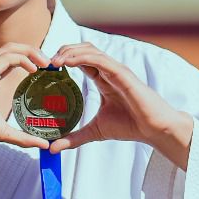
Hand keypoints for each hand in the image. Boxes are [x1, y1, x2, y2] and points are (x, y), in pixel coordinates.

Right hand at [0, 43, 51, 150]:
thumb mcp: (2, 131)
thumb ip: (22, 136)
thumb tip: (44, 144)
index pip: (11, 59)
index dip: (29, 60)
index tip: (45, 70)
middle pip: (13, 49)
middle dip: (34, 52)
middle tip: (51, 63)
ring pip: (11, 48)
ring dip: (32, 52)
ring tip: (47, 63)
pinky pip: (8, 57)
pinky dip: (24, 59)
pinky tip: (34, 69)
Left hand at [46, 43, 194, 166]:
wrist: (153, 130)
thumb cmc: (131, 126)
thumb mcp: (95, 131)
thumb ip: (74, 137)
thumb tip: (52, 148)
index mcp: (104, 79)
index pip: (81, 61)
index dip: (63, 60)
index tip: (45, 69)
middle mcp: (109, 71)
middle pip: (83, 50)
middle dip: (63, 51)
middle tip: (46, 63)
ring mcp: (116, 70)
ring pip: (90, 50)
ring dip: (69, 51)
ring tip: (53, 61)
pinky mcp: (122, 73)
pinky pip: (99, 60)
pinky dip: (82, 57)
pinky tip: (68, 63)